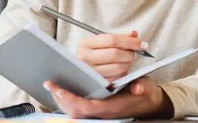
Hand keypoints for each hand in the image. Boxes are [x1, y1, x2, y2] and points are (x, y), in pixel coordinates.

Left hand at [43, 76, 173, 118]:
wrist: (148, 103)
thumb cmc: (144, 93)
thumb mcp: (146, 88)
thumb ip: (142, 87)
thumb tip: (138, 88)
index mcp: (112, 108)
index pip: (86, 107)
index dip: (70, 99)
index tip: (58, 89)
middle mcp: (102, 113)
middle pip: (75, 112)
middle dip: (60, 99)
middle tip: (49, 84)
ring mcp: (98, 112)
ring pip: (74, 111)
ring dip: (61, 99)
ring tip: (51, 85)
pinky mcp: (96, 108)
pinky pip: (77, 107)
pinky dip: (67, 100)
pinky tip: (60, 90)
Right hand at [77, 30, 147, 82]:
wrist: (82, 70)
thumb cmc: (96, 53)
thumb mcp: (104, 42)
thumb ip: (121, 38)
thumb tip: (134, 34)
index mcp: (86, 43)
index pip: (112, 39)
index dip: (130, 41)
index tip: (142, 44)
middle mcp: (84, 57)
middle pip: (115, 54)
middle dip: (129, 54)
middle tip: (133, 54)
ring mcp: (89, 72)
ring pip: (117, 67)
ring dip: (127, 64)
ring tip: (126, 61)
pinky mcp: (96, 84)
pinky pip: (116, 79)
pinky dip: (122, 74)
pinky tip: (120, 70)